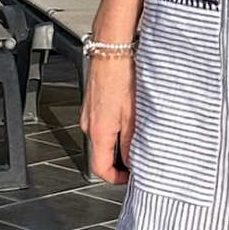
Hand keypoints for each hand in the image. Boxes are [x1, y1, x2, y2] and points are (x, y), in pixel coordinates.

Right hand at [80, 59, 135, 183]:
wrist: (111, 50)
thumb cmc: (121, 76)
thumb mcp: (133, 115)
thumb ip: (131, 141)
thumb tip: (134, 161)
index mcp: (98, 132)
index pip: (101, 169)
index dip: (116, 179)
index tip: (129, 179)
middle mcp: (88, 125)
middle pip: (102, 153)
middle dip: (121, 158)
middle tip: (140, 155)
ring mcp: (88, 113)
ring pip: (103, 137)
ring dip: (119, 140)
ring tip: (138, 132)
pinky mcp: (92, 103)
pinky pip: (102, 123)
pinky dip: (115, 125)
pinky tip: (129, 114)